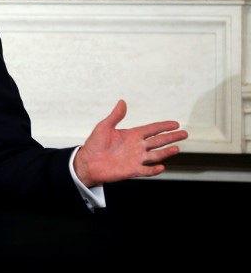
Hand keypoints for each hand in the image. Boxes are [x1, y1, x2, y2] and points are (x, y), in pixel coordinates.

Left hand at [73, 99, 187, 186]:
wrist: (87, 163)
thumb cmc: (94, 145)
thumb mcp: (104, 127)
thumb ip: (115, 116)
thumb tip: (122, 102)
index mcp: (132, 135)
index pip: (152, 129)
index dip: (163, 126)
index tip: (175, 123)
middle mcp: (136, 146)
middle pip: (158, 141)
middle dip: (171, 137)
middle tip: (184, 133)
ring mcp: (136, 159)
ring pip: (155, 155)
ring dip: (166, 152)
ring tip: (177, 148)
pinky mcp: (132, 170)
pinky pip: (146, 170)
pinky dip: (154, 169)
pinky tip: (161, 166)